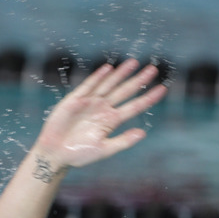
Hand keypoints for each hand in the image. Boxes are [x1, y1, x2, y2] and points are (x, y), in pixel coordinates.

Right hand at [34, 59, 166, 169]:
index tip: (162, 89)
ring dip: (121, 74)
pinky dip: (98, 77)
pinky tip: (108, 69)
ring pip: (109, 84)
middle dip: (138, 80)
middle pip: (124, 91)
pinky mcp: (75, 99)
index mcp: (111, 121)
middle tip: (153, 69)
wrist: (55, 154)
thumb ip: (122, 141)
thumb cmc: (79, 155)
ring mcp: (90, 103)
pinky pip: (89, 85)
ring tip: (134, 62)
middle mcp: (103, 109)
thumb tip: (143, 133)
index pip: (134, 107)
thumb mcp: (103, 150)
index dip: (148, 98)